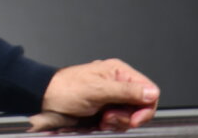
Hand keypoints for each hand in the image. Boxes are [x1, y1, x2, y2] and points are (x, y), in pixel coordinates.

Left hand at [29, 58, 158, 130]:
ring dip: (118, 122)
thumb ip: (126, 91)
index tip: (134, 118)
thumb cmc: (64, 89)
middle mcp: (117, 84)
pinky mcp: (106, 111)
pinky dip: (112, 126)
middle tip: (109, 116)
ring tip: (102, 118)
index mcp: (118, 72)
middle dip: (127, 117)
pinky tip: (100, 122)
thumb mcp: (97, 90)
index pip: (149, 90)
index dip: (145, 107)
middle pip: (141, 107)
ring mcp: (112, 98)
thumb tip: (151, 92)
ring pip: (131, 117)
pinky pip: (120, 123)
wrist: (45, 101)